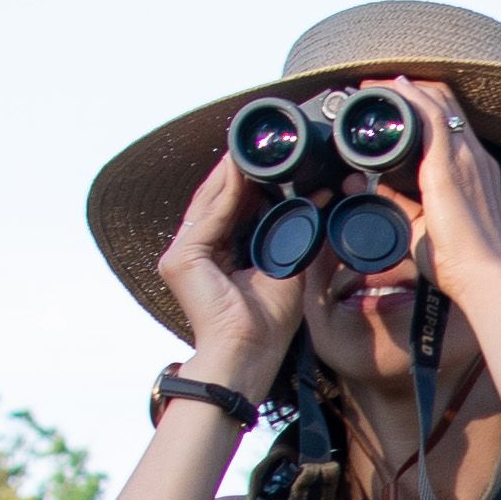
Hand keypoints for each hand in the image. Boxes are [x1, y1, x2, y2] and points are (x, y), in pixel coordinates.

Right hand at [154, 158, 303, 389]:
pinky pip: (209, 217)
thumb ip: (293, 231)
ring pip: (210, 203)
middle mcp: (193, 253)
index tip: (269, 161)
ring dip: (231, 175)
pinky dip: (227, 192)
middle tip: (259, 145)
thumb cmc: (266, 323)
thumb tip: (319, 197)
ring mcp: (181, 256)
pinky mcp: (181, 259)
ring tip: (250, 149)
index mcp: (215, 257)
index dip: (248, 184)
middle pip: (216, 202)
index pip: (229, 210)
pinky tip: (242, 171)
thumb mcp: (286, 266)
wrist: (248, 353)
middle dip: (237, 173)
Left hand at [391, 80, 500, 304]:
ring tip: (378, 84)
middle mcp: (475, 157)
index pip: (454, 123)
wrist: (483, 276)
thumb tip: (361, 184)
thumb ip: (395, 200)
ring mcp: (466, 157)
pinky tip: (394, 88)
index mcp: (474, 170)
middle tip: (379, 88)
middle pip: (448, 104)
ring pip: (441, 103)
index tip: (396, 100)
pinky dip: (412, 99)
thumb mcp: (420, 224)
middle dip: (413, 90)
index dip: (425, 105)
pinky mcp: (450, 165)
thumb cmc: (460, 260)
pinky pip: (433, 117)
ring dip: (408, 89)